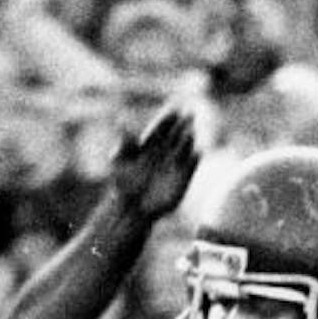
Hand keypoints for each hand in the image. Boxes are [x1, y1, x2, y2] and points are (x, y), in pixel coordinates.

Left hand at [109, 104, 199, 220]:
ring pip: (184, 147)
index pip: (161, 128)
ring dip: (189, 139)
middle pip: (175, 133)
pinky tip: (198, 152)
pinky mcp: (182, 178)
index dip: (168, 119)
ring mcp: (173, 164)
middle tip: (189, 114)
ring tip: (191, 132)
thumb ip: (123, 144)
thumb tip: (119, 120)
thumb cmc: (122, 185)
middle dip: (183, 123)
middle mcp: (163, 151)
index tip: (174, 110)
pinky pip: (191, 165)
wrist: (133, 208)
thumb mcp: (119, 162)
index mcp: (149, 144)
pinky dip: (195, 158)